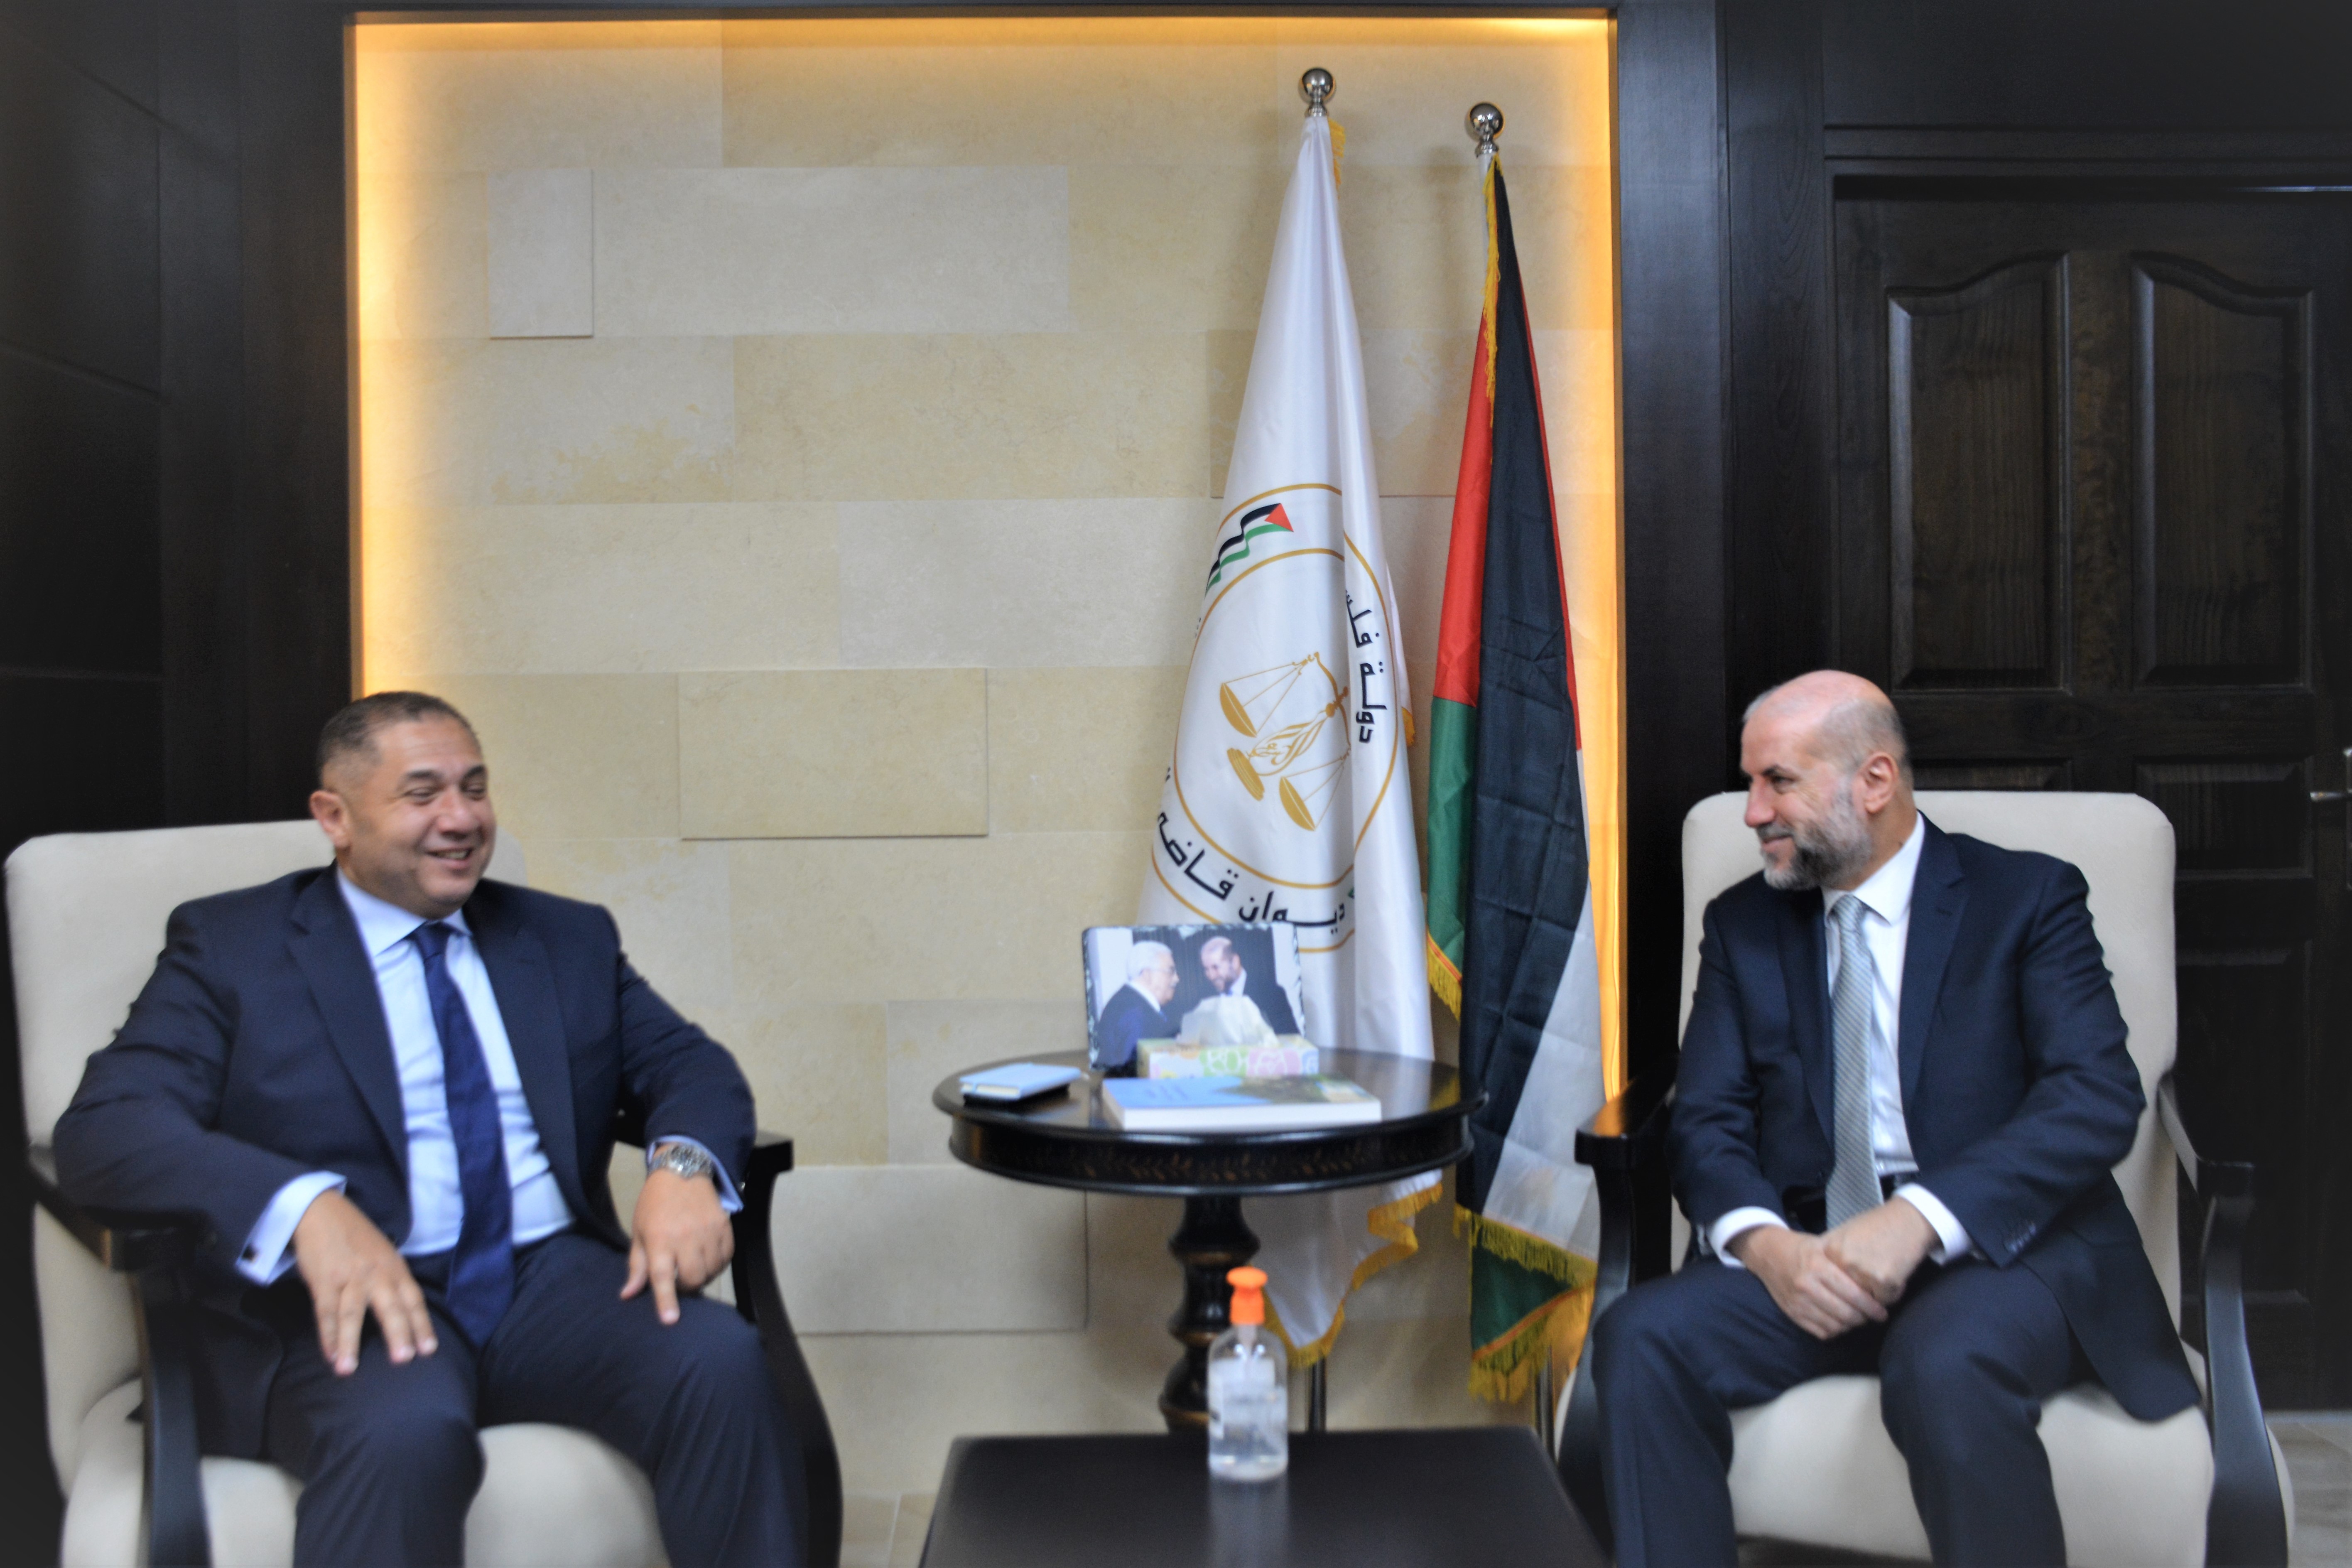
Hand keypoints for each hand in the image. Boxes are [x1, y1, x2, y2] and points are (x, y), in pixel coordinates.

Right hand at [292, 1189, 436, 1374]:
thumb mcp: (384, 1254)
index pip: (413, 1300)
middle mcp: (376, 1273)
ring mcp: (349, 1277)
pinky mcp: (323, 1279)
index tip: (428, 1349)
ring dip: (351, 1342)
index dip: (421, 1325)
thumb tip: (406, 1313)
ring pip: (352, 1313)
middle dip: (398, 1333)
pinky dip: (327, 1335)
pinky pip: (325, 1311)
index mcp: (395, 1268)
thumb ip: (393, 1281)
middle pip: (390, 1306)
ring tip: (349, 1369)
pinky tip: (330, 1355)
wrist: (322, 1211)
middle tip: (404, 1359)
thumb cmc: (356, 1237)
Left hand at [621, 1152, 732, 1325]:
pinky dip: (718, 1263)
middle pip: (693, 1278)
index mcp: (659, 1239)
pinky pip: (727, 1257)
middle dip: (686, 1286)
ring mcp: (708, 1231)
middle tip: (679, 1277)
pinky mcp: (725, 1226)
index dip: (666, 1300)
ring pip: (712, 1270)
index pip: (662, 1276)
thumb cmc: (654, 1205)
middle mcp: (685, 1236)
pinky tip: (708, 1256)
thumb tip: (628, 1294)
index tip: (670, 1320)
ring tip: (693, 1265)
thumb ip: (637, 1265)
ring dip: (702, 1275)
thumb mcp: (639, 1232)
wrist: (682, 1171)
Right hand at [1728, 1225, 1889, 1339]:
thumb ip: (1846, 1262)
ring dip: (1851, 1326)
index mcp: (1818, 1266)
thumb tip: (1877, 1279)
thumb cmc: (1803, 1248)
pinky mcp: (1792, 1313)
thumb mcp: (1825, 1245)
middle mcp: (1806, 1286)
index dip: (1872, 1307)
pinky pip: (1820, 1332)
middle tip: (1873, 1316)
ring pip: (1835, 1326)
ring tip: (1858, 1318)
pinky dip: (1835, 1331)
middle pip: (1846, 1314)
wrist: (1768, 1253)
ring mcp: (1798, 1302)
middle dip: (1864, 1318)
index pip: (1853, 1295)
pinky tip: (1840, 1322)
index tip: (1883, 1311)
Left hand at [1823, 1199, 1938, 1305]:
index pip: (1830, 1282)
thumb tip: (1819, 1279)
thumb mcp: (1844, 1233)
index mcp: (1829, 1249)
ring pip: (1867, 1300)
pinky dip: (1893, 1291)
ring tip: (1885, 1267)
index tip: (1853, 1274)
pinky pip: (1886, 1299)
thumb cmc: (1876, 1226)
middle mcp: (1843, 1261)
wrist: (1908, 1219)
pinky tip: (1895, 1271)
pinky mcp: (1884, 1280)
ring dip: (1877, 1292)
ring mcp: (1862, 1271)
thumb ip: (1830, 1254)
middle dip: (1862, 1289)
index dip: (1844, 1282)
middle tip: (1874, 1270)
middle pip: (1848, 1293)